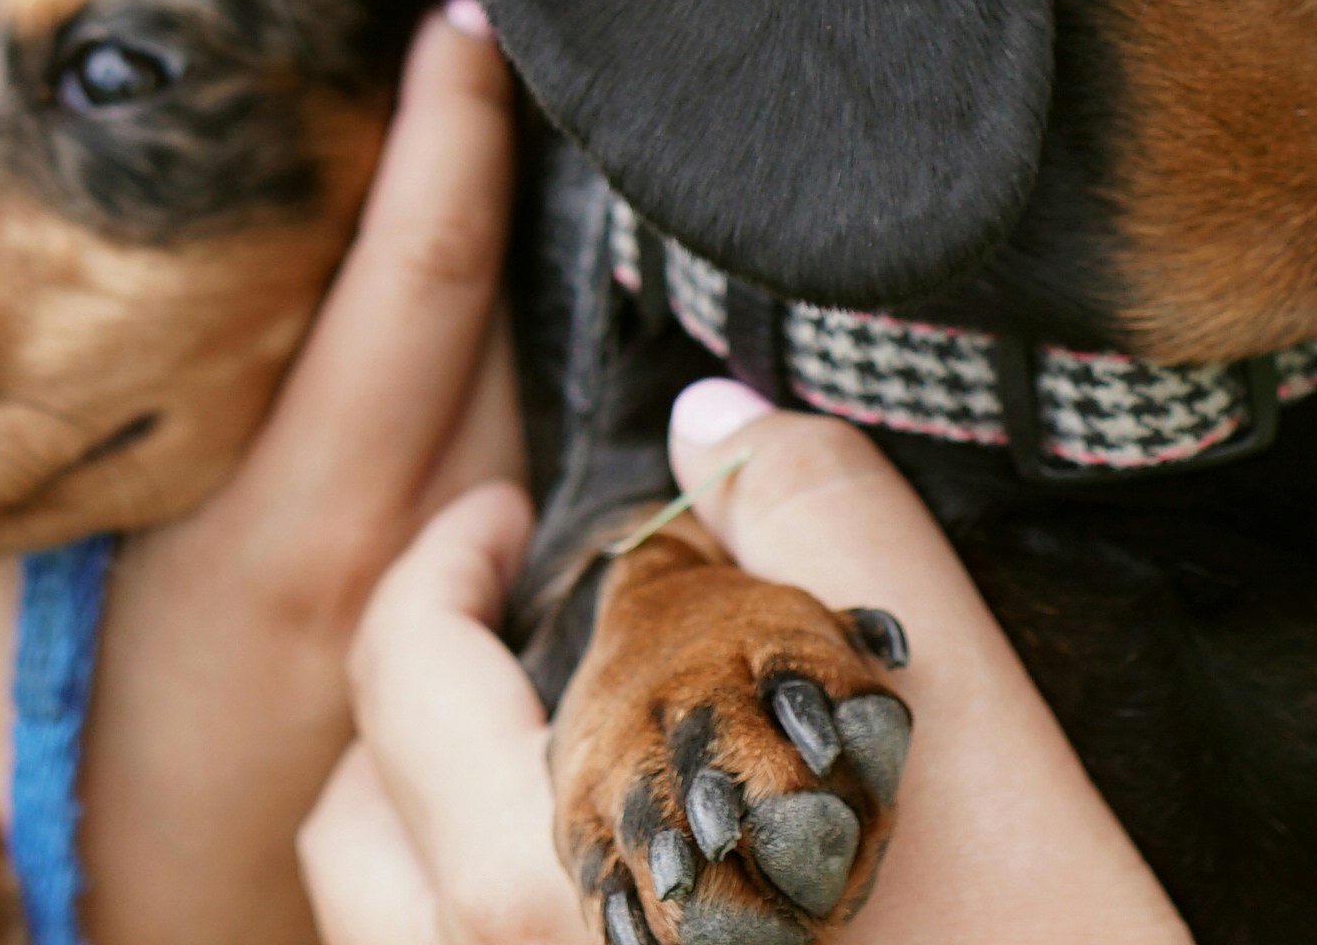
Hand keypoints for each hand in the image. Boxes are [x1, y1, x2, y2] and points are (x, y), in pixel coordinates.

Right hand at [0, 0, 524, 944]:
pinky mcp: (510, 644)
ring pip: (527, 390)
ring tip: (486, 151)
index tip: (454, 31)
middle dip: (500, 171)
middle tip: (484, 48)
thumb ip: (27, 446)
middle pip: (498, 320)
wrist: (173, 923)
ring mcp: (468, 610)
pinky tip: (509, 320)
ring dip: (518, 274)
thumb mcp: (14, 587)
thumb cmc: (75, 742)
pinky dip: (519, 383)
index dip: (449, 144)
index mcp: (279, 535)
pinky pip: (537, 470)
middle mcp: (400, 564)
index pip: (412, 289)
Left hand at [306, 377, 1186, 944]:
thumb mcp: (963, 732)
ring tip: (543, 760)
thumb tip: (714, 422)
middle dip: (420, 687)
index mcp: (556, 889)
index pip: (405, 674)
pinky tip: (600, 891)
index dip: (450, 560)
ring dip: (420, 823)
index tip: (512, 518)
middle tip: (518, 619)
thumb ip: (825, 529)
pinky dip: (465, 934)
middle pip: (353, 816)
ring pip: (378, 935)